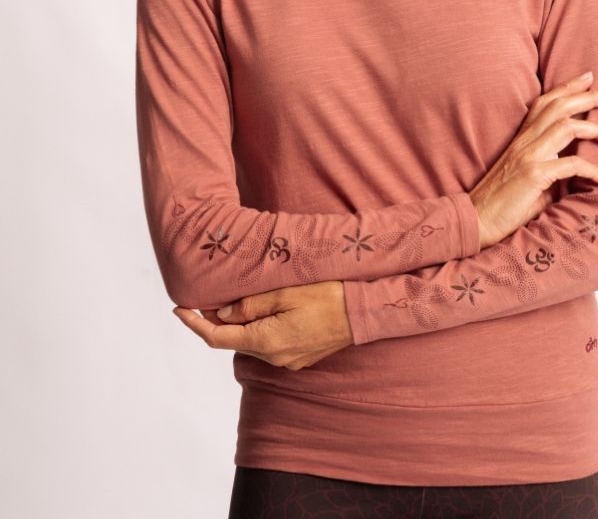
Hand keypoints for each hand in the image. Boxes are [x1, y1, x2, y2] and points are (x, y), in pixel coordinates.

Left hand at [172, 280, 354, 369]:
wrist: (364, 313)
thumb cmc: (328, 296)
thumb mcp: (285, 293)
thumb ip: (251, 304)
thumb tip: (223, 313)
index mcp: (266, 341)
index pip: (217, 338)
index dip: (194, 325)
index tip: (178, 309)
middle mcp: (274, 357)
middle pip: (233, 341)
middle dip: (218, 321)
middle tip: (208, 296)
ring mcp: (288, 360)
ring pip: (252, 342)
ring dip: (241, 325)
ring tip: (236, 300)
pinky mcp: (299, 357)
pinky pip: (269, 344)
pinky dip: (259, 329)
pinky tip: (265, 311)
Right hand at [469, 70, 597, 248]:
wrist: (476, 220)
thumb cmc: (502, 203)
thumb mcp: (529, 178)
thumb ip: (552, 168)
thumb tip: (578, 173)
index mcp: (522, 138)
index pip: (546, 102)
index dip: (568, 87)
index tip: (590, 78)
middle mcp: (525, 141)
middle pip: (560, 106)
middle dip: (591, 96)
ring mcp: (528, 155)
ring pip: (566, 126)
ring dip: (597, 128)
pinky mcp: (532, 175)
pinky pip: (571, 164)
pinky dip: (591, 170)